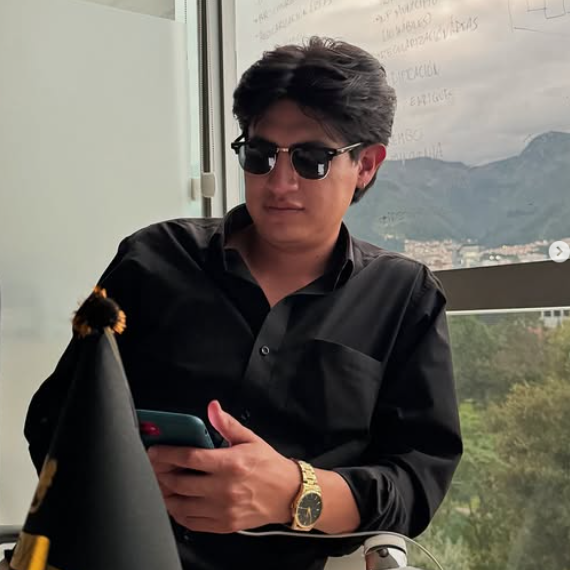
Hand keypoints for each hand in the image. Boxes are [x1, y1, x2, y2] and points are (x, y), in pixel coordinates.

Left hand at [147, 400, 299, 533]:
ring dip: (165, 493)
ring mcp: (223, 510)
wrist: (289, 494)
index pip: (189, 458)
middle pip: (179, 482)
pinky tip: (176, 501)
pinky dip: (177, 512)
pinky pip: (191, 522)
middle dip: (160, 473)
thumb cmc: (269, 466)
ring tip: (162, 482)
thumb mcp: (250, 439)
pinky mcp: (223, 525)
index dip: (167, 453)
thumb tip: (213, 408)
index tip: (155, 450)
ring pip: (180, 505)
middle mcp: (225, 489)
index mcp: (231, 464)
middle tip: (154, 465)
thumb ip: (227, 424)